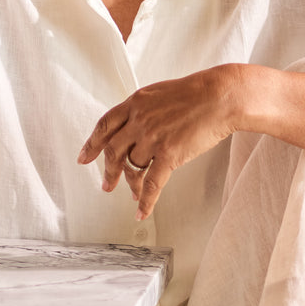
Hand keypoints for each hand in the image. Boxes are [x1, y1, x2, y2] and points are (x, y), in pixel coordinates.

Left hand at [77, 64, 244, 218]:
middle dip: (108, 171)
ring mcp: (152, 137)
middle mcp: (139, 120)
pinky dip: (145, 201)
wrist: (221, 96)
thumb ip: (143, 110)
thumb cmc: (197, 93)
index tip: (84, 158)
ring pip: (133, 167)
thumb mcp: (159, 94)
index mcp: (135, 103)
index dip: (92, 144)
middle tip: (107, 185)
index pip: (104, 125)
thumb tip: (134, 127)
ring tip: (133, 193)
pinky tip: (141, 211)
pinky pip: (151, 184)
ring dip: (132, 183)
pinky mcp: (169, 154)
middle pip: (113, 150)